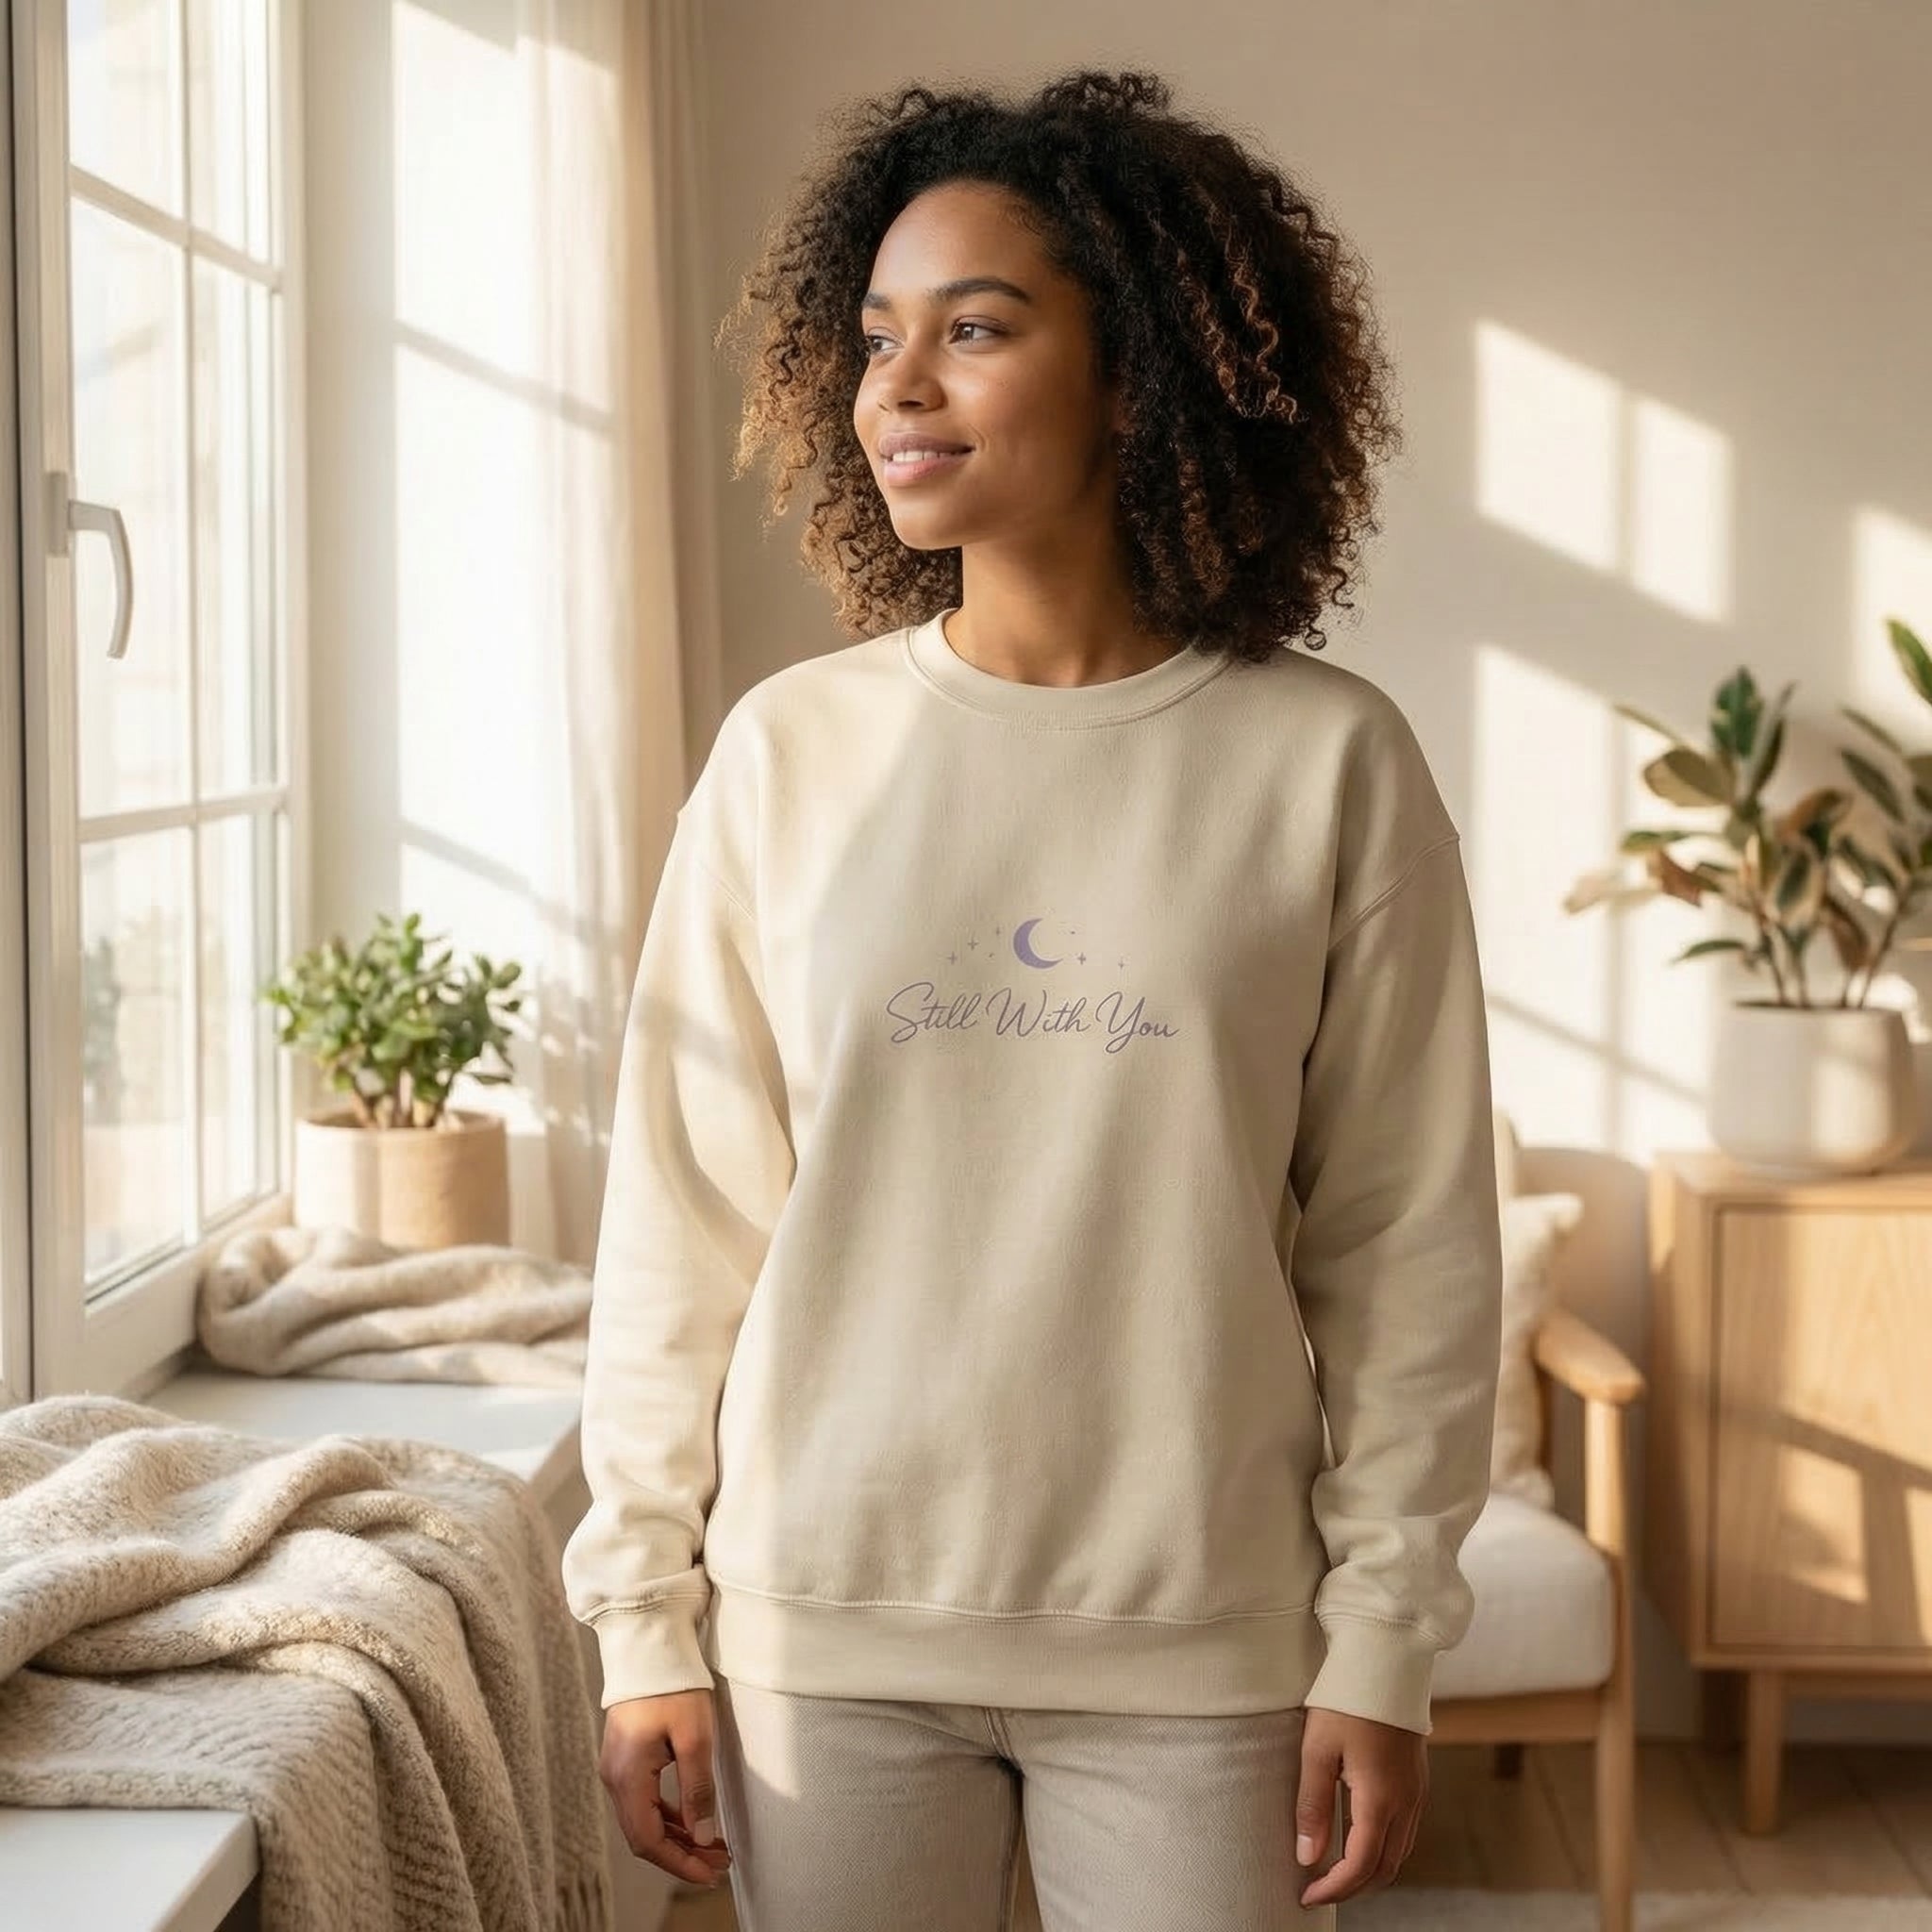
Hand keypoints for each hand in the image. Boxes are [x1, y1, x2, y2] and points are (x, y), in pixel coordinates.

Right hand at [599, 1690, 734, 1889]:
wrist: (649, 1645)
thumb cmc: (673, 1685)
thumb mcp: (695, 1737)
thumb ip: (697, 1790)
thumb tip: (702, 1837)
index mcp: (627, 1776)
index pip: (648, 1841)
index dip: (679, 1864)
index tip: (710, 1874)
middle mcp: (614, 1777)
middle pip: (644, 1836)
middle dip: (681, 1855)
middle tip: (719, 1864)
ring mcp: (617, 1767)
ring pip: (644, 1820)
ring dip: (677, 1837)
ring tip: (712, 1846)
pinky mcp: (625, 1757)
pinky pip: (644, 1800)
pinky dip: (668, 1816)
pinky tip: (692, 1820)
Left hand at [1292, 1705, 1426, 1908]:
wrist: (1386, 1661)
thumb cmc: (1346, 1700)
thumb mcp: (1317, 1750)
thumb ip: (1313, 1806)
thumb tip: (1307, 1858)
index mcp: (1381, 1799)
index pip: (1361, 1865)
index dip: (1334, 1889)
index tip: (1307, 1897)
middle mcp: (1407, 1802)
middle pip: (1386, 1868)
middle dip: (1354, 1888)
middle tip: (1319, 1891)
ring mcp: (1417, 1792)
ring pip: (1400, 1853)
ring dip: (1370, 1871)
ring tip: (1335, 1872)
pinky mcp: (1418, 1780)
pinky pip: (1406, 1831)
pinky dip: (1383, 1849)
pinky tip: (1359, 1840)